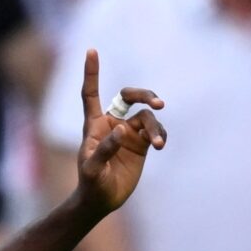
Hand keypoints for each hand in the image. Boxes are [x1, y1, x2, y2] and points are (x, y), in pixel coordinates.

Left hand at [75, 50, 166, 214]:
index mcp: (93, 124)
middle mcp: (111, 123)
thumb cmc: (90, 183)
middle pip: (128, 97)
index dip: (92, 72)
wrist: (102, 200)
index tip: (92, 50)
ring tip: (158, 143)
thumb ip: (104, 148)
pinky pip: (156, 131)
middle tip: (157, 103)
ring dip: (156, 127)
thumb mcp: (92, 167)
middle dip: (143, 95)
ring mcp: (128, 132)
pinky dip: (160, 135)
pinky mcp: (142, 144)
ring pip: (147, 117)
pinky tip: (160, 145)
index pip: (91, 93)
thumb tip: (122, 130)